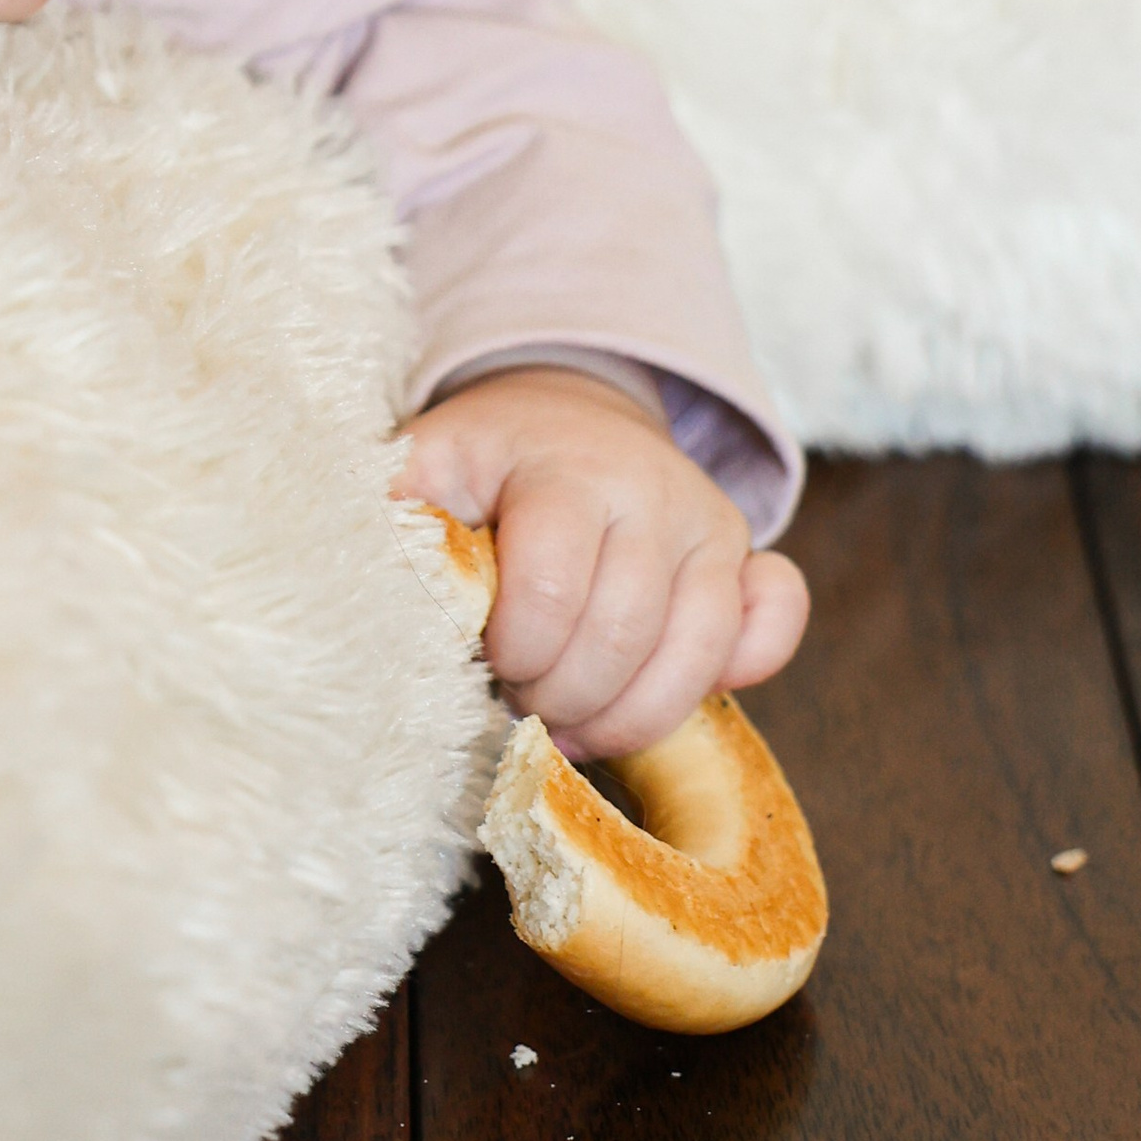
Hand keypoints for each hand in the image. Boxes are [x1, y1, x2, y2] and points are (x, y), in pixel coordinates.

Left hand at [403, 366, 808, 760]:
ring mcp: (711, 525)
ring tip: (570, 723)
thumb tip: (366, 581)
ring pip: (695, 654)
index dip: (512, 648)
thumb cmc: (486, 462)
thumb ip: (396, 514)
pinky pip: (775, 622)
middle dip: (559, 695)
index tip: (484, 657)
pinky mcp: (747, 558)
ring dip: (625, 716)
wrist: (567, 417)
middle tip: (521, 700)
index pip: (552, 588)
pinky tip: (664, 694)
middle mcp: (654, 490)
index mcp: (567, 468)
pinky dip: (738, 670)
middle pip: (621, 635)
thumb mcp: (426, 464)